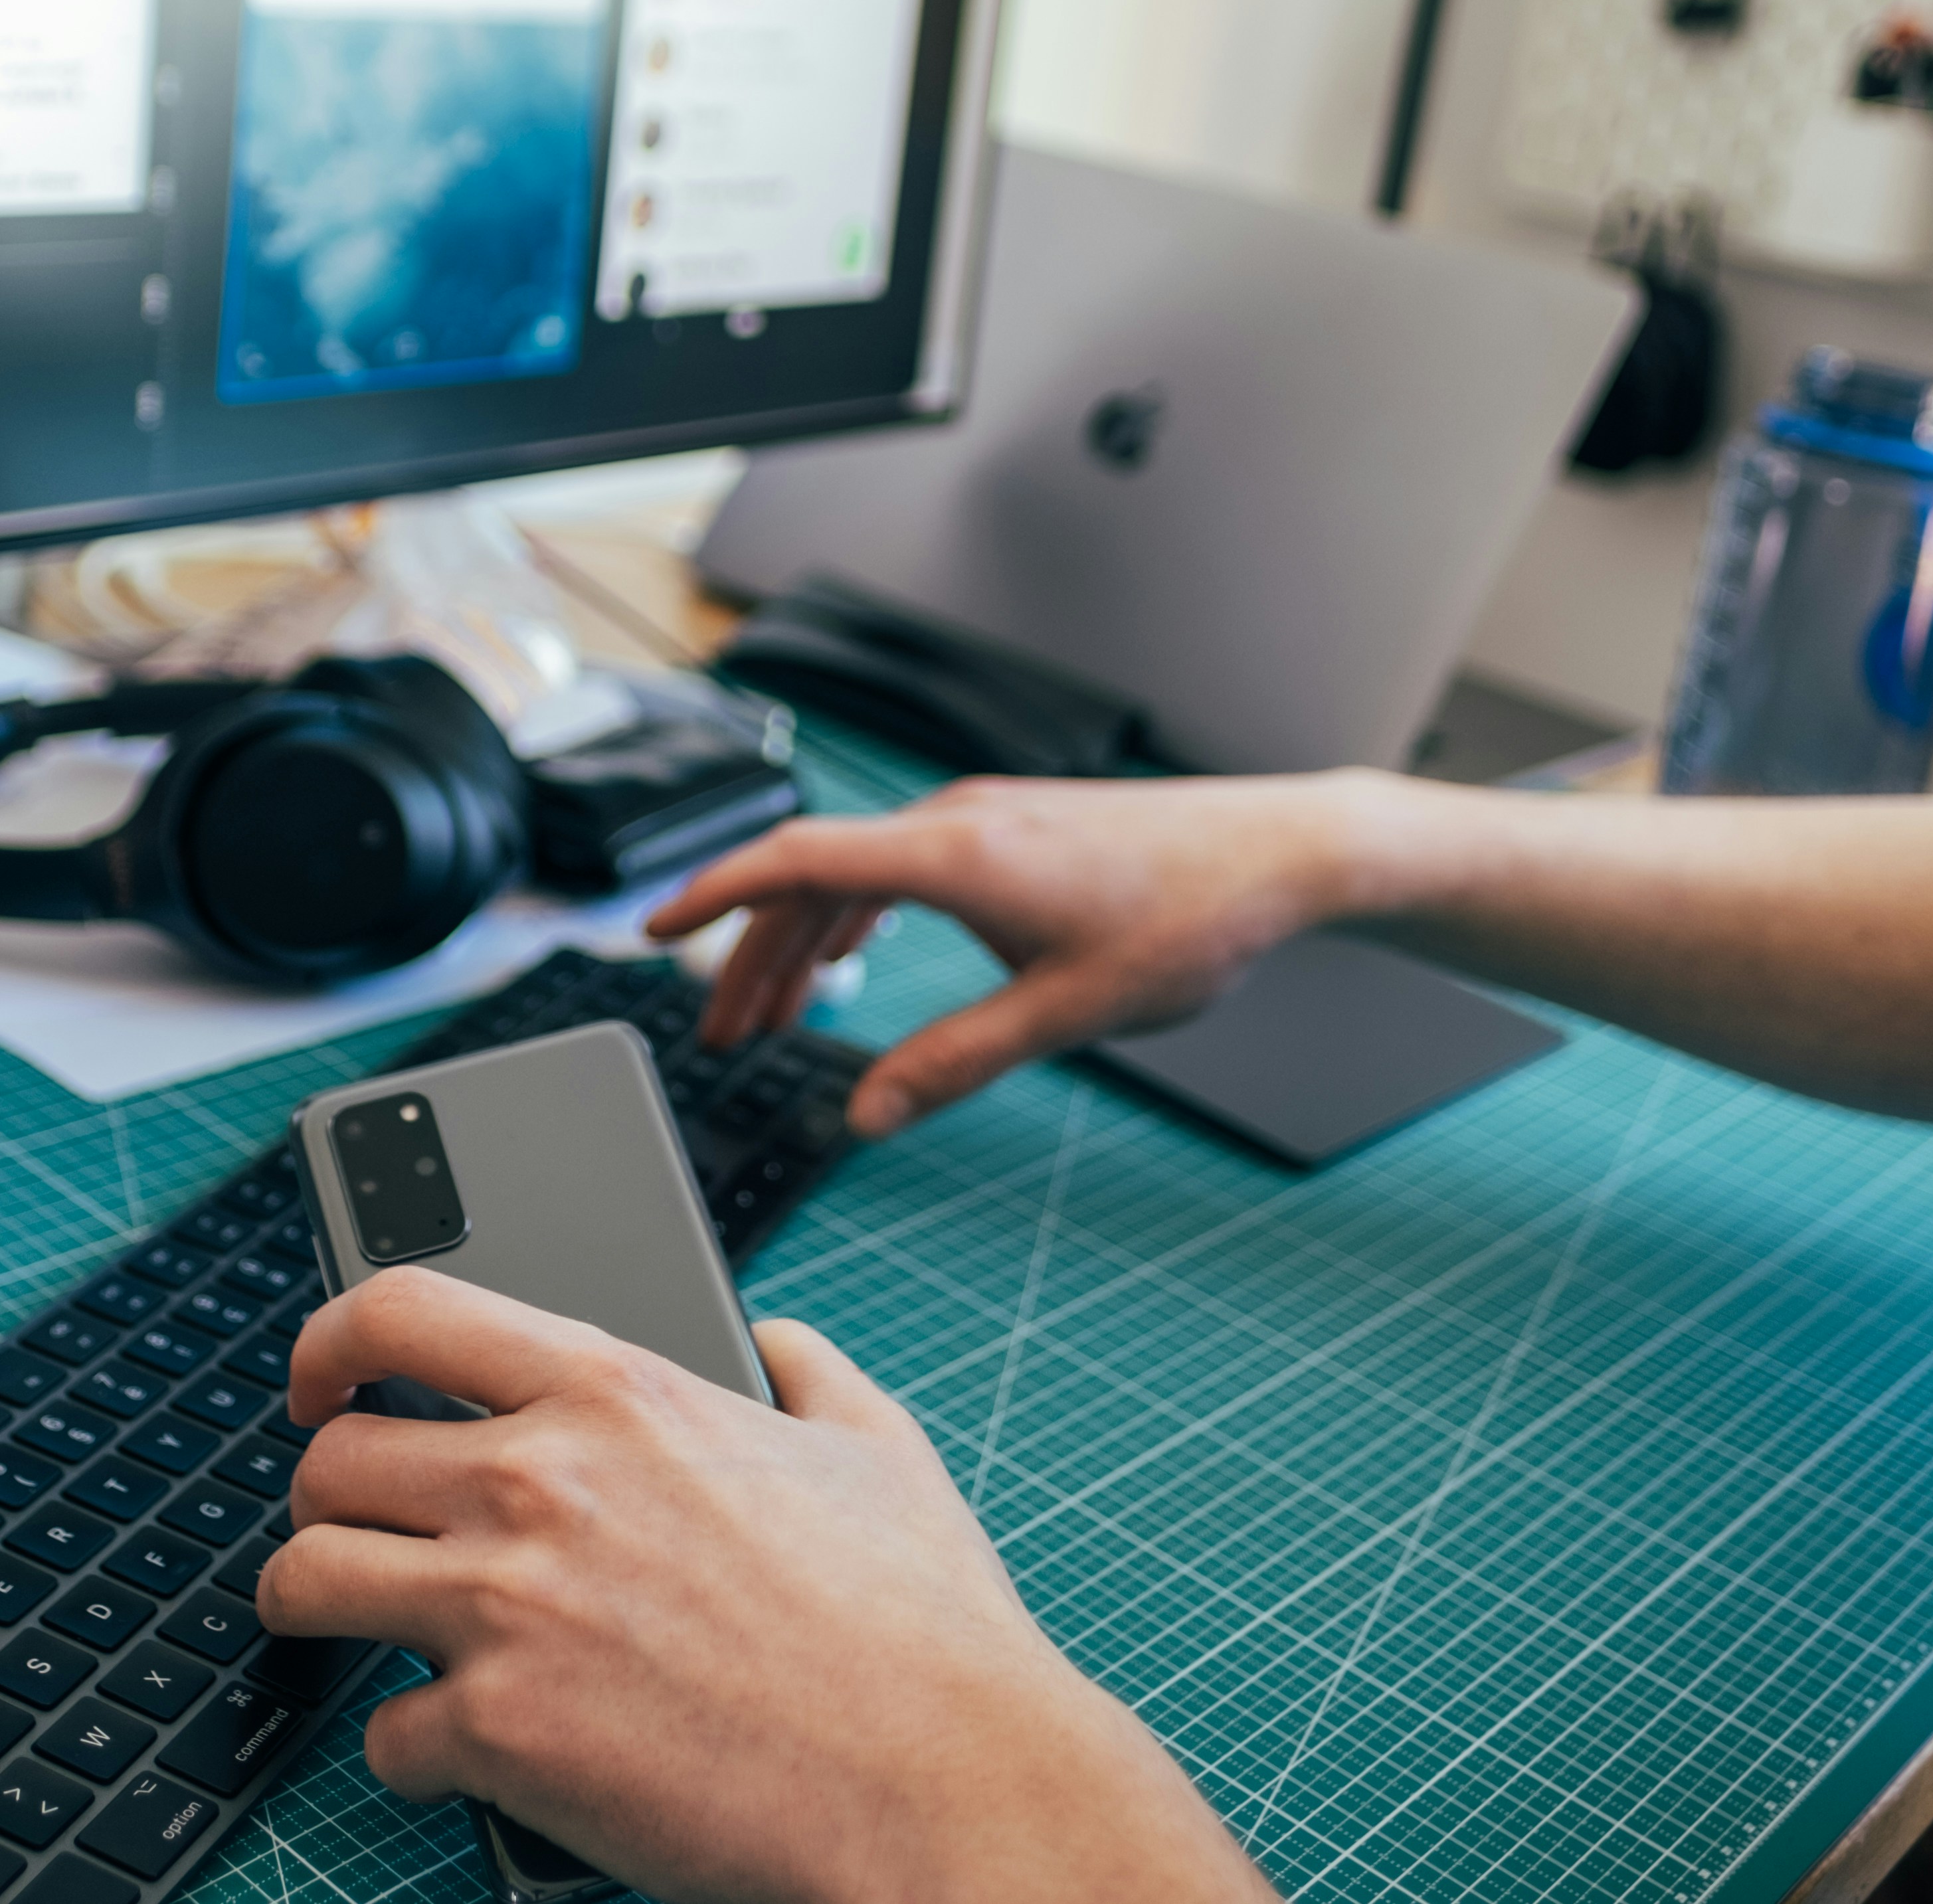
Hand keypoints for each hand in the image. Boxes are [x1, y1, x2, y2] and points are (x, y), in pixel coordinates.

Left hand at [258, 1265, 1268, 1903]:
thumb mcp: (877, 1444)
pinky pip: (384, 1739)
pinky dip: (417, 1754)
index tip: (321, 1382)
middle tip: (359, 1536)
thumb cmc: (923, 1626)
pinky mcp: (500, 1735)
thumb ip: (807, 1366)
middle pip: (328, 1462)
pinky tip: (474, 1755)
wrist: (944, 1783)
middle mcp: (539, 1481)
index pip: (400, 1309)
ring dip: (319, 1609)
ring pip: (305, 1583)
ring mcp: (506, 1607)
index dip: (328, 1341)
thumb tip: (778, 1335)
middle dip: (327, 1503)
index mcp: (616, 1391)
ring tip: (358, 1631)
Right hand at [646, 773, 1357, 1134]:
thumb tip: (866, 1114)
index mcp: (953, 854)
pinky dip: (855, 918)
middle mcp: (956, 820)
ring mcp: (983, 818)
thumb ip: (955, 1063)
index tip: (651, 932)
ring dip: (804, 945)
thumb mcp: (1065, 1011)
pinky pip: (898, 867)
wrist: (1281, 852)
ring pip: (856, 876)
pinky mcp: (1011, 828)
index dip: (711, 895)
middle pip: (812, 880)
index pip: (795, 861)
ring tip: (771, 1021)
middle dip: (750, 959)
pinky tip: (850, 966)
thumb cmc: (1190, 920)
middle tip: (718, 1039)